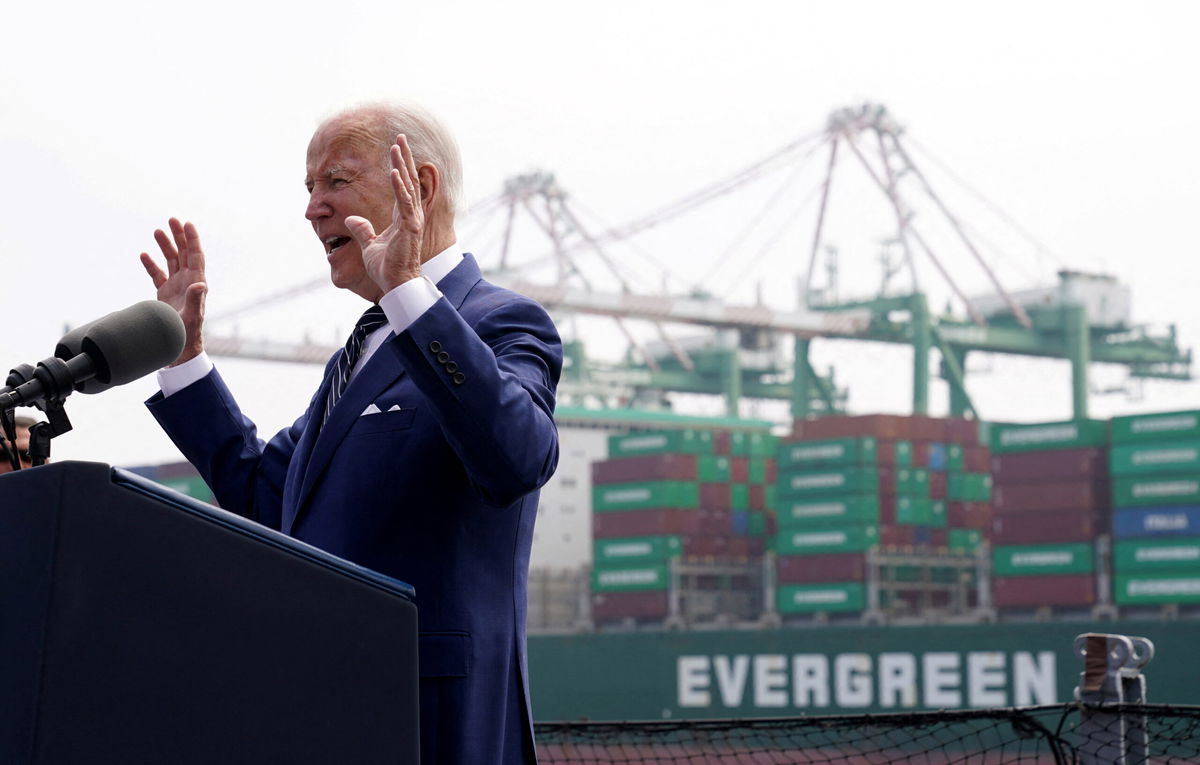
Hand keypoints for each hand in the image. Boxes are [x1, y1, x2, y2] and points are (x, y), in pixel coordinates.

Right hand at [139, 217, 206, 365]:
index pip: (196, 257)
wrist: (179, 349)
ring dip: (166, 246)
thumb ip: (195, 301)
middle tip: (172, 220)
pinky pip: (158, 275)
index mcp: (196, 284)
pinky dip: (151, 265)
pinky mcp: (165, 295)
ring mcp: (176, 288)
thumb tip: (200, 284)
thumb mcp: (192, 317)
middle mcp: (188, 283)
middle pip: (184, 254)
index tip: (187, 224)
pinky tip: (144, 254)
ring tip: (158, 231)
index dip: (192, 240)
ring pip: (171, 261)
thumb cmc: (187, 335)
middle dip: (179, 237)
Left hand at [345, 134, 424, 292]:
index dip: (400, 167)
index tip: (396, 149)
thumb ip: (362, 230)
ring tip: (397, 146)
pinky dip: (399, 186)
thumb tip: (350, 219)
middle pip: (408, 180)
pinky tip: (394, 172)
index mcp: (402, 218)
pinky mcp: (410, 228)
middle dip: (404, 158)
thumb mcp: (369, 245)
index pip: (402, 186)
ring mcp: (412, 220)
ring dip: (402, 165)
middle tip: (400, 136)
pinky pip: (404, 203)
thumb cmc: (386, 268)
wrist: (395, 285)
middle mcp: (410, 215)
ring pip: (407, 186)